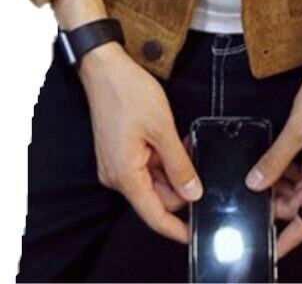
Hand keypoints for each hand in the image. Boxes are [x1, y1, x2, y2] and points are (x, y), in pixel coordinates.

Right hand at [78, 43, 202, 244]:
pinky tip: (173, 142)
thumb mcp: (162, 128)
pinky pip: (144, 167)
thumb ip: (179, 164)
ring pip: (152, 181)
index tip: (195, 234)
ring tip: (184, 144)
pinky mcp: (118, 153)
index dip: (176, 228)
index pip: (154, 215)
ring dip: (171, 169)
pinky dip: (161, 159)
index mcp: (125, 175)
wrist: (105, 68)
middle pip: (155, 197)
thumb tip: (193, 193)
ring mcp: (116, 164)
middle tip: (196, 160)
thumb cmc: (129, 92)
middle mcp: (117, 176)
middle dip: (179, 185)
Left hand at [243, 39, 301, 259]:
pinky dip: (297, 170)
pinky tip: (280, 159)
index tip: (269, 251)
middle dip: (280, 202)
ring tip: (262, 172)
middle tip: (252, 193)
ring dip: (287, 183)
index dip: (287, 240)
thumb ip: (274, 161)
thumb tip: (255, 184)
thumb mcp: (295, 131)